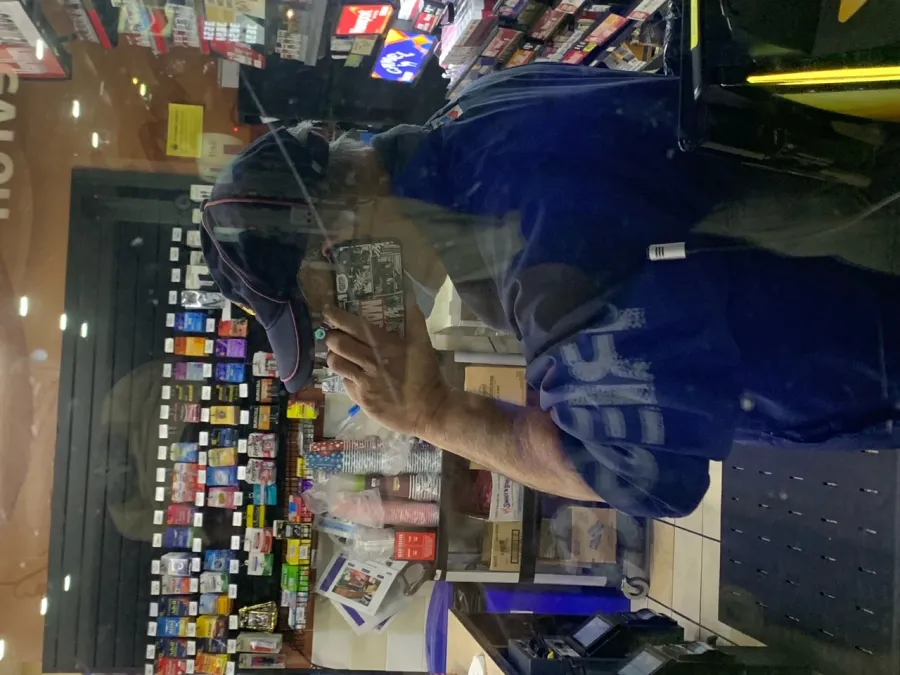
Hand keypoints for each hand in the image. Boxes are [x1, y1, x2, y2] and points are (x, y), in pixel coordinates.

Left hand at [323, 297, 448, 436]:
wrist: (430, 411)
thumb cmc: (427, 376)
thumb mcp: (423, 345)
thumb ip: (415, 320)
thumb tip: (410, 296)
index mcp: (384, 345)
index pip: (353, 326)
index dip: (336, 316)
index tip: (327, 311)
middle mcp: (370, 362)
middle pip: (337, 343)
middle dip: (332, 336)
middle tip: (334, 335)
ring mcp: (364, 382)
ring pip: (336, 364)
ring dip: (335, 356)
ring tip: (340, 356)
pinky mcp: (362, 399)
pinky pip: (345, 383)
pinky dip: (347, 377)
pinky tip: (355, 377)